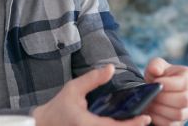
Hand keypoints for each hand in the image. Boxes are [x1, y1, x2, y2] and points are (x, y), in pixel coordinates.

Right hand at [33, 65, 151, 125]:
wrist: (41, 124)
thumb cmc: (58, 107)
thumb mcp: (73, 88)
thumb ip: (93, 79)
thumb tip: (111, 68)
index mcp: (87, 124)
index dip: (133, 124)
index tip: (146, 118)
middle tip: (144, 120)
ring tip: (136, 122)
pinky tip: (121, 124)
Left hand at [143, 57, 187, 124]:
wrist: (156, 91)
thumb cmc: (158, 77)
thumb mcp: (156, 66)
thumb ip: (156, 65)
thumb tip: (156, 70)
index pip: (185, 83)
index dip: (169, 84)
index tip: (155, 82)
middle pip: (184, 100)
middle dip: (164, 97)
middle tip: (151, 94)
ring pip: (179, 114)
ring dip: (160, 109)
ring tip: (149, 102)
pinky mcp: (181, 122)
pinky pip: (171, 124)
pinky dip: (158, 119)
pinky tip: (150, 111)